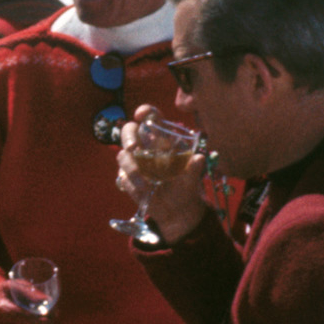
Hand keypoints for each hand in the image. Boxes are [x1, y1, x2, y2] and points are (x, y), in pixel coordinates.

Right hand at [118, 124, 211, 242]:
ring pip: (123, 156)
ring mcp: (134, 162)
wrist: (176, 211)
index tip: (141, 114)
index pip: (151, 118)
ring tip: (145, 186)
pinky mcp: (127, 177)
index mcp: (162, 140)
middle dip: (128, 137)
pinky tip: (143, 192)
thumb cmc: (185, 188)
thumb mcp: (192, 179)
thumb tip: (200, 158)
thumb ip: (194, 169)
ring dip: (131, 169)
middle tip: (133, 148)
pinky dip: (131, 184)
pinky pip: (123, 176)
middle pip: (129, 131)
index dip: (145, 112)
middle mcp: (145, 147)